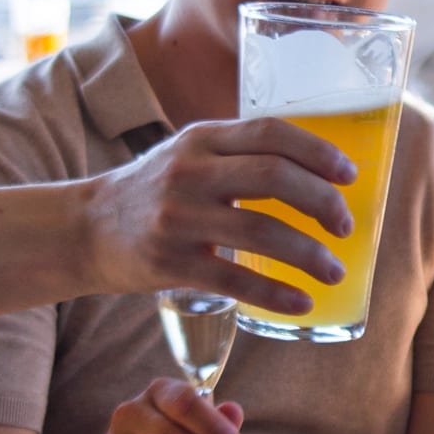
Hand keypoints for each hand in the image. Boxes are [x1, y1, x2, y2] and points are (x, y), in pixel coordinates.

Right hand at [83, 117, 355, 313]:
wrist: (83, 230)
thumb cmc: (153, 192)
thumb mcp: (188, 155)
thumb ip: (238, 155)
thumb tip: (315, 171)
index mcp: (201, 138)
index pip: (271, 132)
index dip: (318, 152)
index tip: (349, 175)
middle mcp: (189, 171)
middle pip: (273, 177)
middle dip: (322, 202)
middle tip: (345, 226)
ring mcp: (178, 217)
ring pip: (260, 231)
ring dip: (309, 254)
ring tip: (334, 271)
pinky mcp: (169, 263)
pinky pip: (234, 280)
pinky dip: (275, 293)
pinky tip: (301, 302)